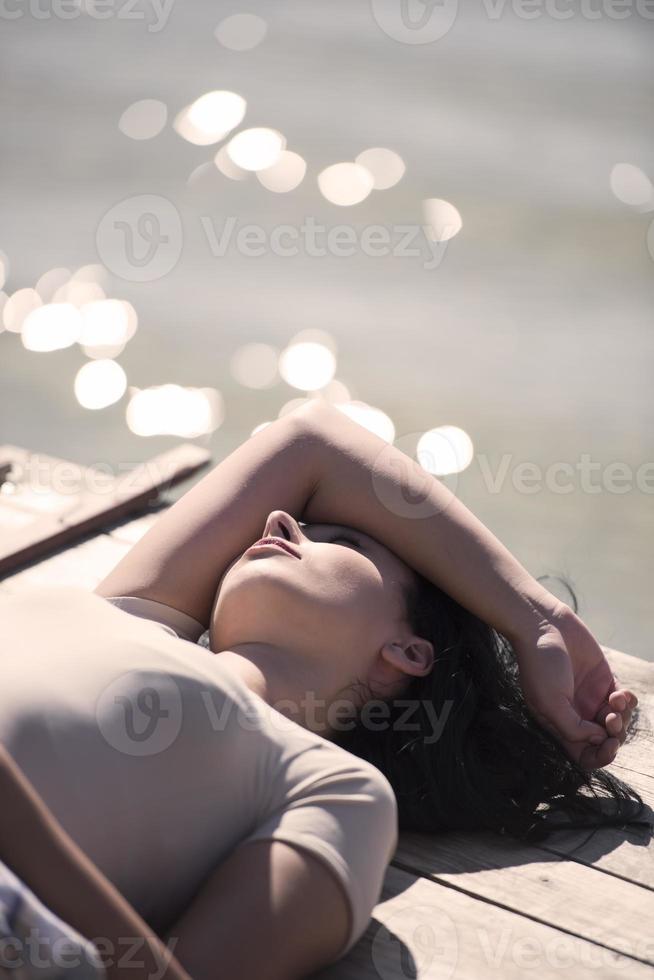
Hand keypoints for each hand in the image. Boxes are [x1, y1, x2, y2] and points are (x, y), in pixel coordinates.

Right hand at [512, 604, 637, 769]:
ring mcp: (590, 697)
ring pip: (616, 721)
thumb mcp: (550, 702)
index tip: (608, 745)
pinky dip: (627, 701)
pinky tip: (621, 693)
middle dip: (613, 736)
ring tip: (616, 701)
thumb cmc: (540, 663)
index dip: (598, 757)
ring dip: (621, 717)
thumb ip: (573, 729)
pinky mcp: (603, 679)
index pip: (582, 754)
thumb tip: (598, 739)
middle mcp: (575, 714)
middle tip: (611, 721)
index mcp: (558, 724)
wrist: (543, 624)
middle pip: (603, 740)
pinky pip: (623, 700)